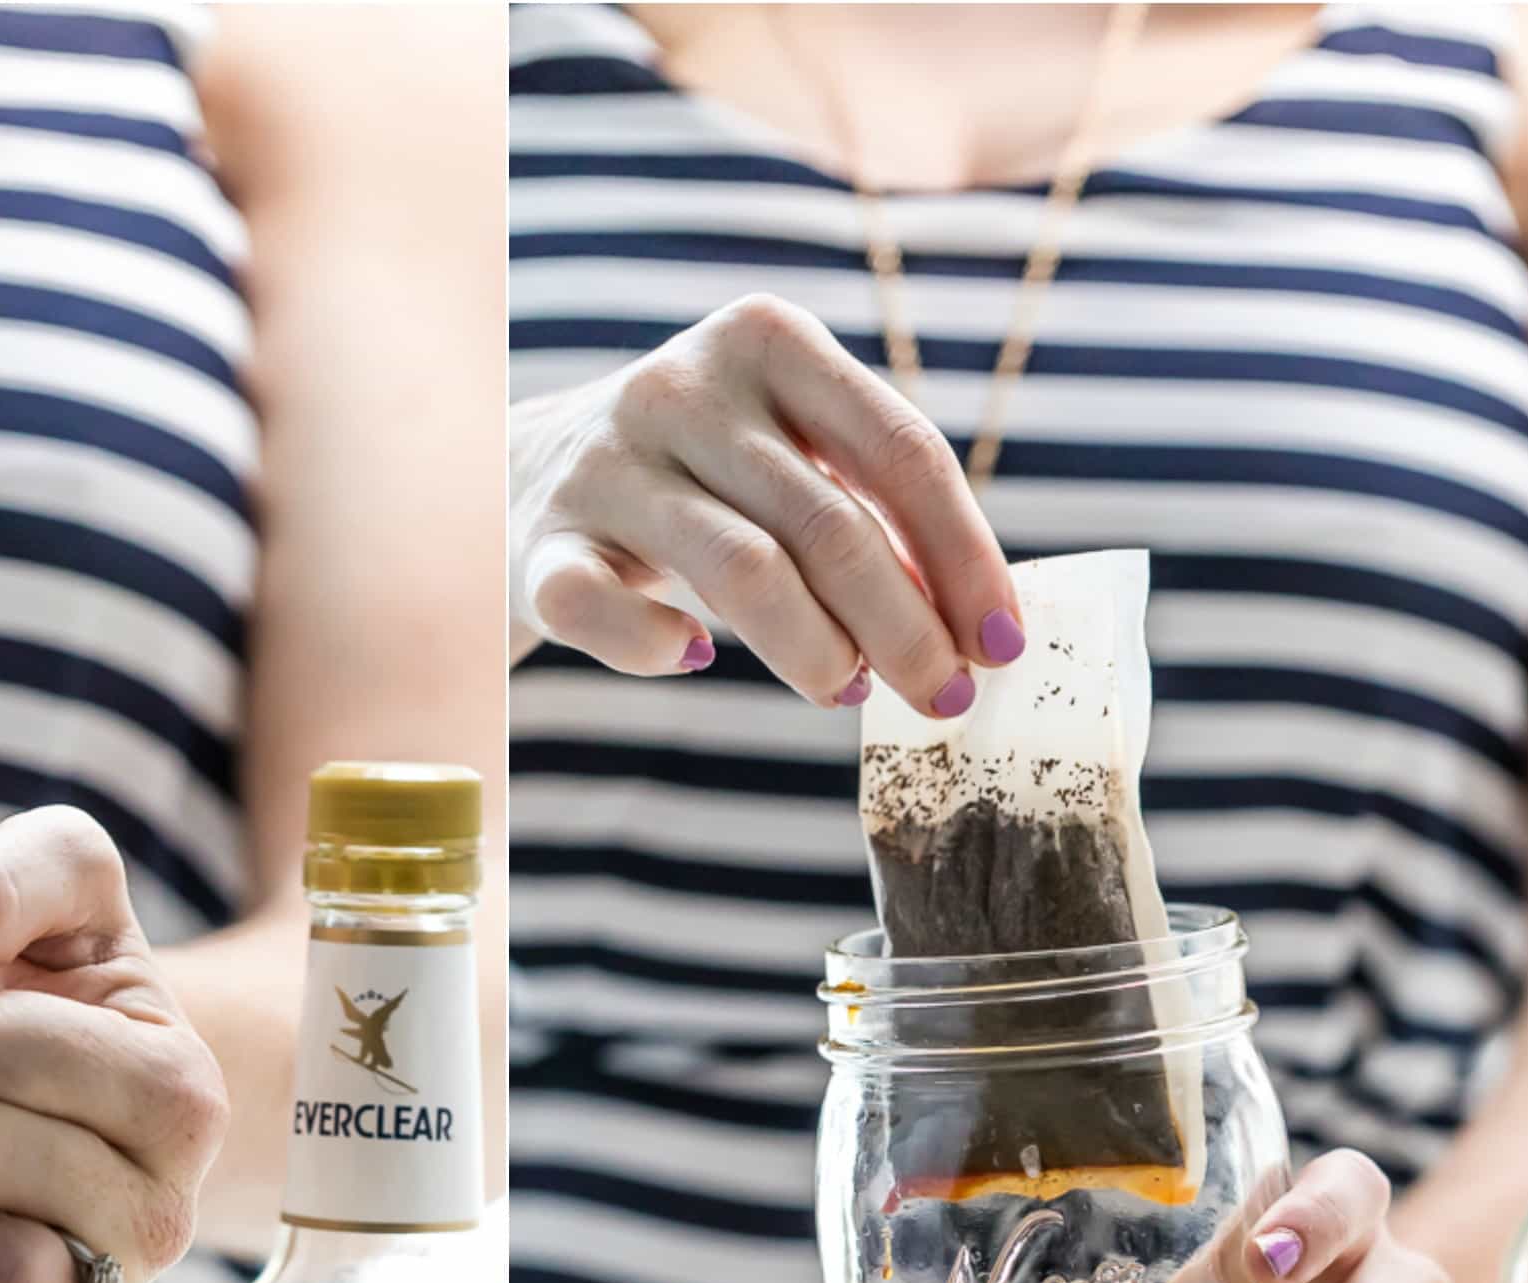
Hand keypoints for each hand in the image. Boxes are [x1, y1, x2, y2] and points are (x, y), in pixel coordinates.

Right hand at [511, 293, 1023, 712]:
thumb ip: (872, 507)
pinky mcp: (542, 543)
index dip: (967, 557)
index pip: (900, 451)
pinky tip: (694, 657)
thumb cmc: (701, 478)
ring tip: (847, 692)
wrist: (524, 472)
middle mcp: (682, 386)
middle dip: (907, 630)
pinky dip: (660, 650)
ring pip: (743, 574)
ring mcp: (605, 463)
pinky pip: (608, 613)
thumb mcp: (787, 449)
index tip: (1003, 643)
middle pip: (831, 525)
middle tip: (943, 698)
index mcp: (768, 340)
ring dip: (817, 654)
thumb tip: (977, 625)